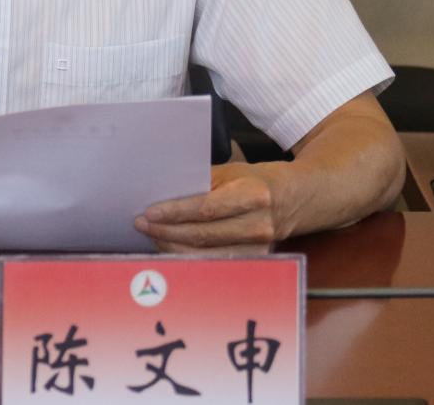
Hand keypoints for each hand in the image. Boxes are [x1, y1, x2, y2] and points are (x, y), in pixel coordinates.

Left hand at [133, 162, 285, 250]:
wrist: (291, 198)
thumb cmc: (254, 180)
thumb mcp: (230, 171)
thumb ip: (200, 182)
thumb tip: (163, 193)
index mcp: (252, 195)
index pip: (205, 208)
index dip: (175, 212)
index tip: (149, 212)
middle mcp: (258, 224)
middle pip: (202, 235)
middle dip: (166, 231)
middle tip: (142, 224)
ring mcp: (258, 247)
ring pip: (205, 253)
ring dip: (173, 246)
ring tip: (151, 235)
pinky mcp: (254, 260)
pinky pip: (214, 262)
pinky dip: (189, 256)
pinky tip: (171, 247)